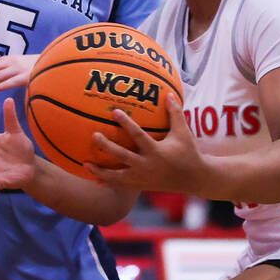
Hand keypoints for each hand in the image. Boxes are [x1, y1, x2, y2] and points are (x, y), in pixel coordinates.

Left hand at [85, 94, 206, 192]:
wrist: (194, 179)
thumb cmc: (189, 152)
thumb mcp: (184, 132)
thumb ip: (175, 113)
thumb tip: (169, 93)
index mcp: (157, 152)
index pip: (139, 136)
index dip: (126, 124)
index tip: (114, 112)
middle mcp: (148, 166)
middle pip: (123, 156)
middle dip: (107, 147)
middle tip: (94, 136)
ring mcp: (143, 178)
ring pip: (118, 177)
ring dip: (101, 171)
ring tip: (85, 163)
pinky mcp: (141, 186)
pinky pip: (121, 186)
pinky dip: (107, 182)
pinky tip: (94, 179)